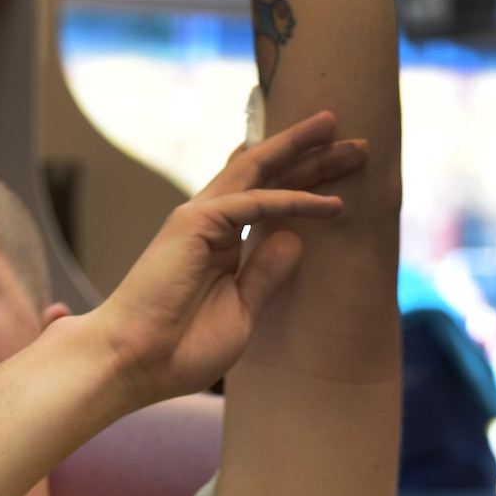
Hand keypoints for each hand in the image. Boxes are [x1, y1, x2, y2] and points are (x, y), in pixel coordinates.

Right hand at [98, 111, 367, 404]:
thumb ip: (266, 274)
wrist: (136, 363)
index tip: (346, 177)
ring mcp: (201, 217)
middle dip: (312, 154)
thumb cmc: (181, 347)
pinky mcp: (195, 224)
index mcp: (221, 241)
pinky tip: (331, 205)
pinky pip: (256, 203)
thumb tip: (297, 238)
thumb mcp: (242, 312)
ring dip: (303, 152)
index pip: (268, 198)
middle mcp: (210, 220)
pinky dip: (293, 201)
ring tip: (341, 132)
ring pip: (260, 171)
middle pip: (268, 174)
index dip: (306, 183)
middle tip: (358, 143)